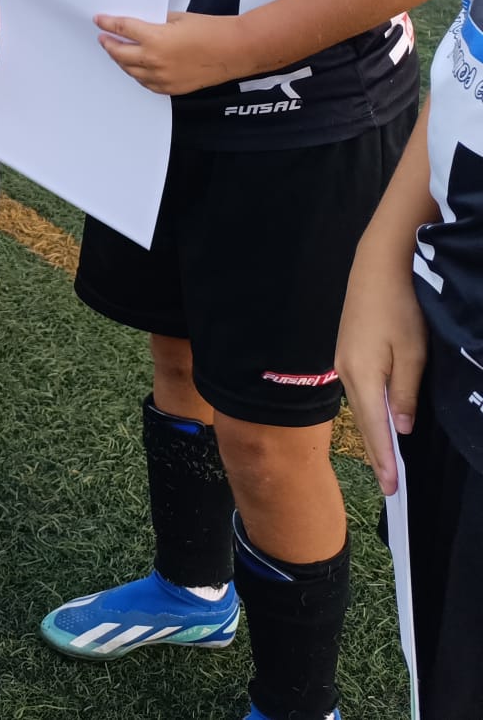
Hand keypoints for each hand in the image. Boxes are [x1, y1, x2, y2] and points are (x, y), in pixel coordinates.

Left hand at [95, 11, 245, 94]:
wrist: (236, 50)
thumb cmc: (211, 30)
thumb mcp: (178, 18)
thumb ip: (155, 22)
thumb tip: (138, 24)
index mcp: (155, 38)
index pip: (122, 29)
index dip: (107, 23)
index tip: (99, 20)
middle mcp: (154, 60)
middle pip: (119, 53)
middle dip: (108, 44)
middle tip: (103, 37)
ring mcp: (161, 77)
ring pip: (129, 70)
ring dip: (120, 60)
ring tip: (117, 51)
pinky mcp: (170, 88)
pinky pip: (145, 82)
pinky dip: (137, 73)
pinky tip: (135, 66)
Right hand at [337, 246, 428, 493]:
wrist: (377, 266)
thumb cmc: (399, 308)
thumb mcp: (413, 353)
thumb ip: (405, 393)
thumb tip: (402, 428)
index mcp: (362, 377)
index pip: (375, 430)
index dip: (385, 461)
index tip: (393, 491)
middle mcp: (346, 373)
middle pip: (364, 423)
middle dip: (377, 455)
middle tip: (391, 486)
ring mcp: (344, 361)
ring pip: (362, 408)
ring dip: (375, 435)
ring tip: (388, 462)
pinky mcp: (349, 351)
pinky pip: (361, 392)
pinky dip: (372, 413)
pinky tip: (382, 421)